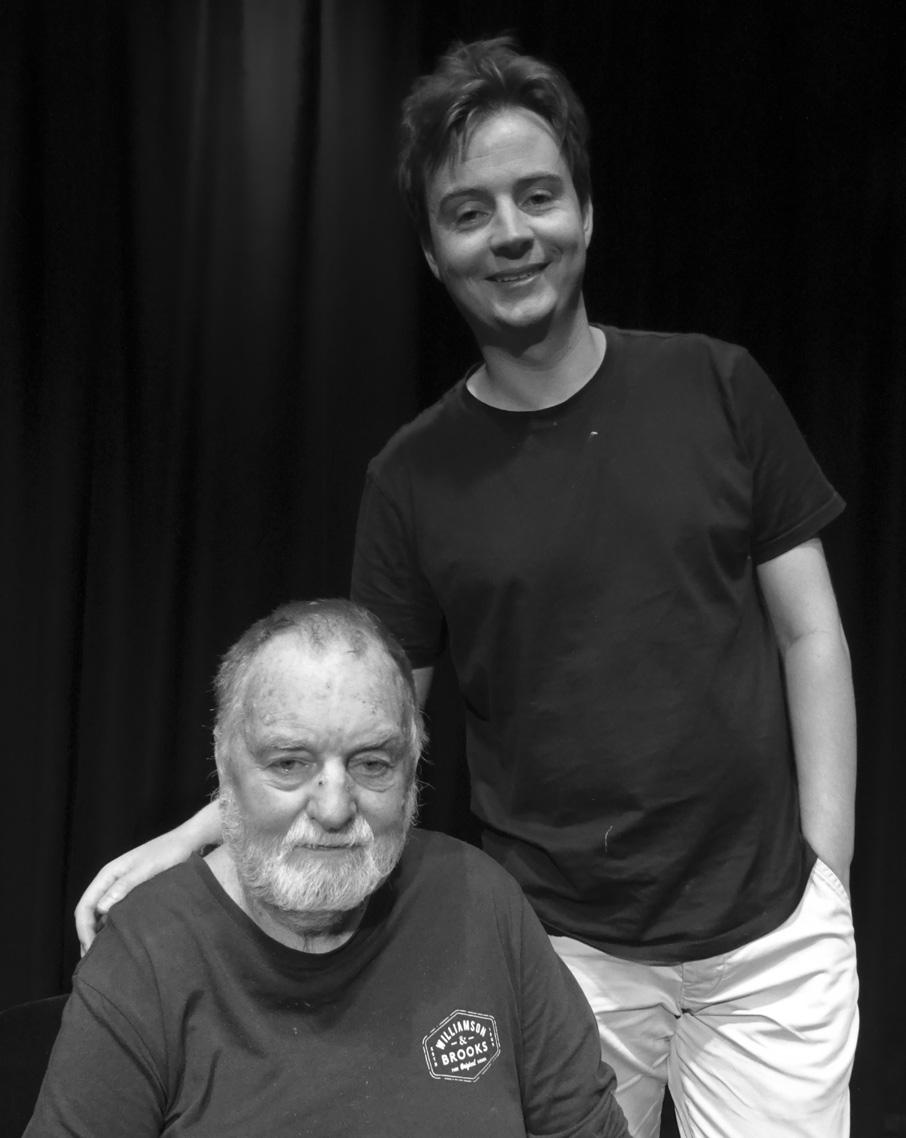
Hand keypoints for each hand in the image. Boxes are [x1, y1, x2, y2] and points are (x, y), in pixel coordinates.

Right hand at [74, 828, 197, 953]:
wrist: (188, 842)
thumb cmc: (169, 852)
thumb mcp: (147, 869)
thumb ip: (124, 886)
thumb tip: (101, 909)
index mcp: (108, 874)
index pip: (84, 906)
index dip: (83, 930)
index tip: (91, 950)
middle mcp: (111, 881)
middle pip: (89, 913)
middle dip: (88, 936)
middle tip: (95, 961)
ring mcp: (121, 886)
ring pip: (101, 914)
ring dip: (99, 933)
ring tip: (105, 956)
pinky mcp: (133, 891)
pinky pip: (117, 912)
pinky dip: (113, 927)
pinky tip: (121, 941)